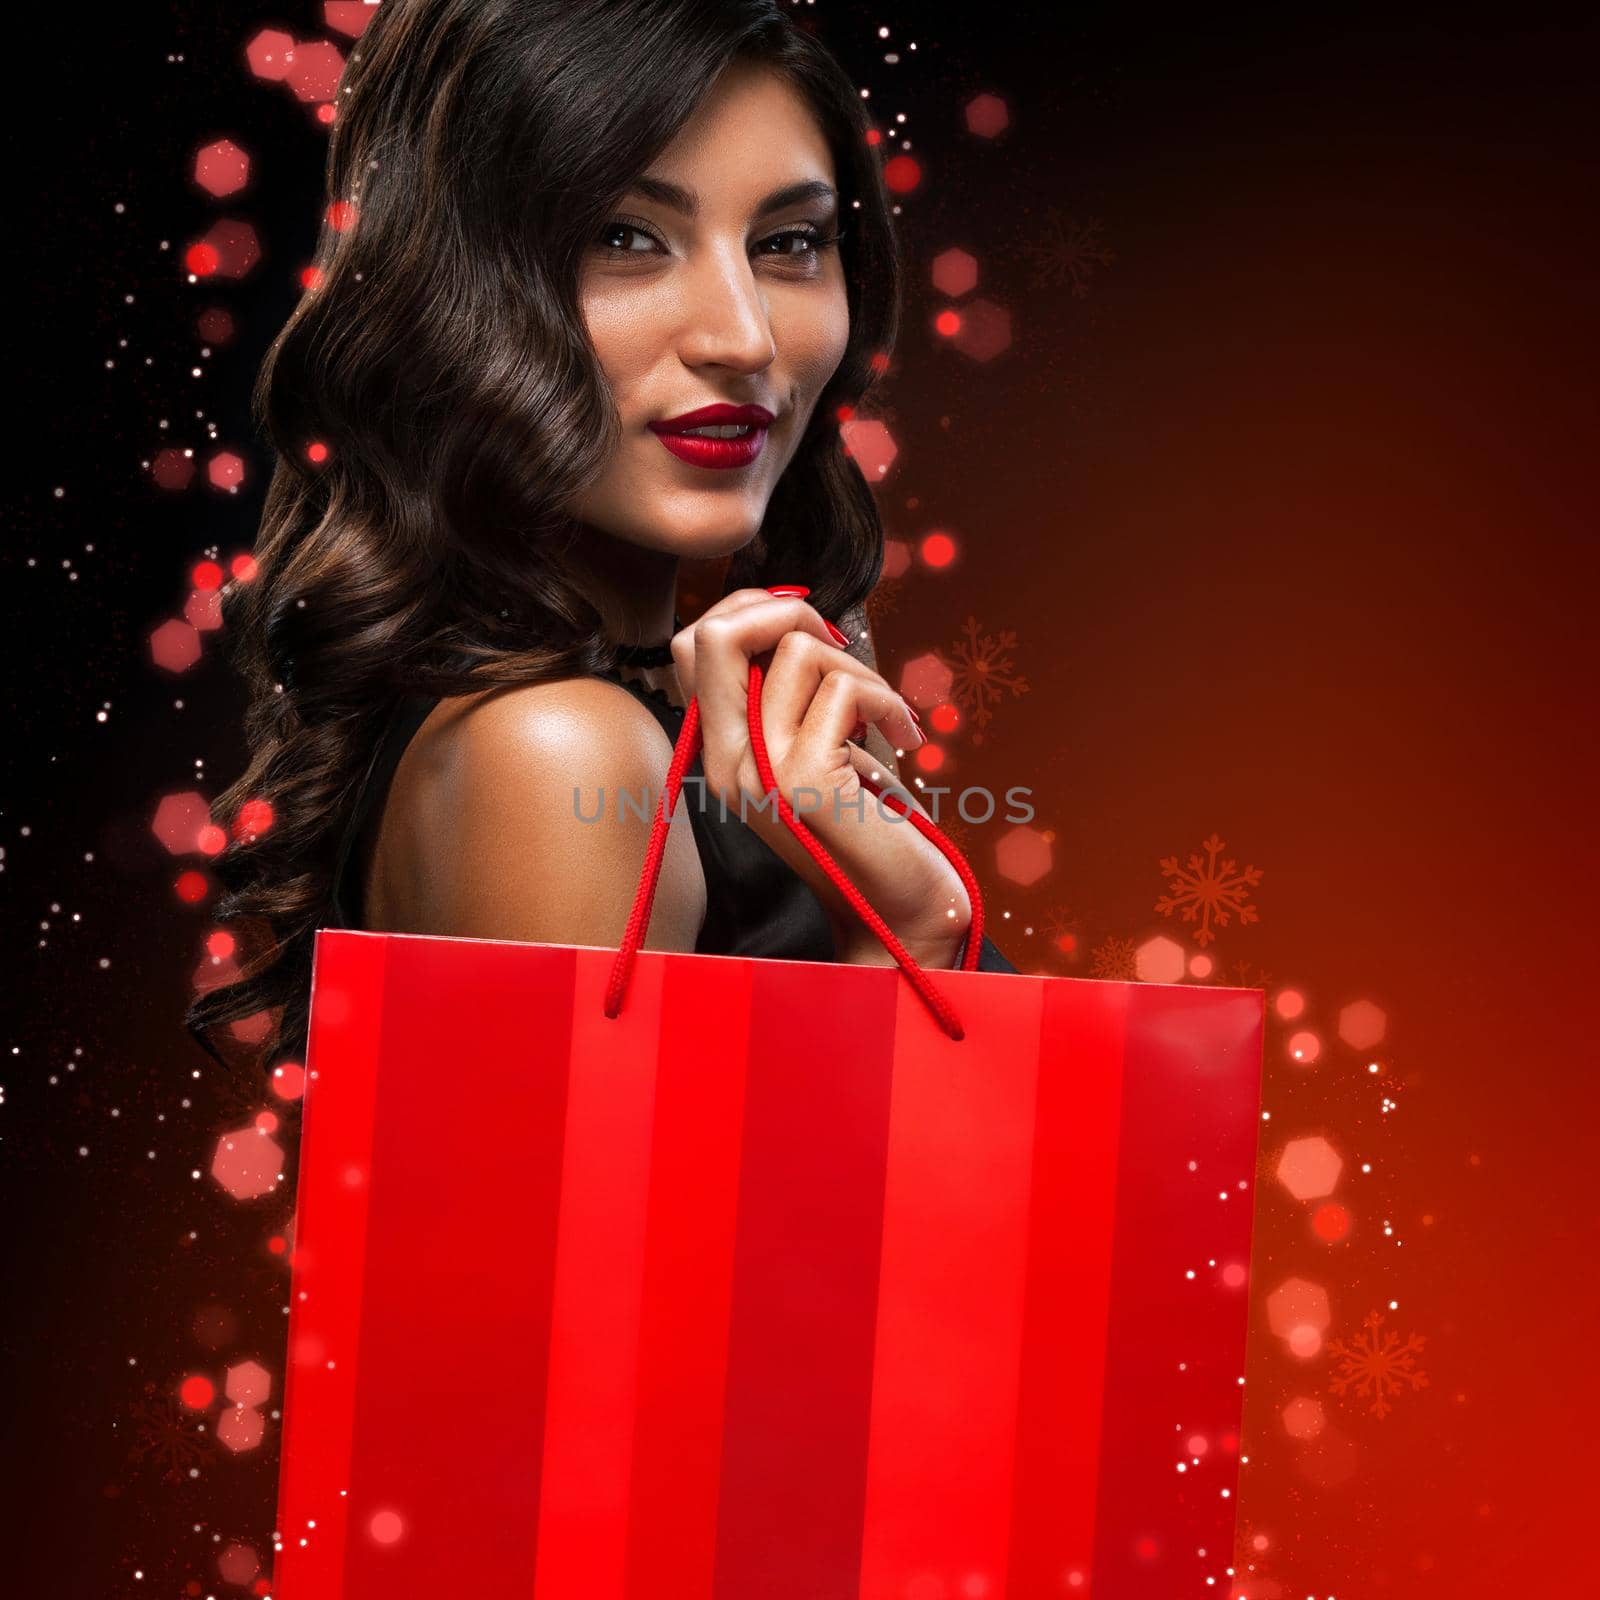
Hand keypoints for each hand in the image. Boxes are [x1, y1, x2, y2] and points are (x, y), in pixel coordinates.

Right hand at [671, 587, 971, 968]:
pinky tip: (905, 737)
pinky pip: (843, 691)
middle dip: (788, 610)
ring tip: (886, 716)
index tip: (809, 629)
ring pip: (796, 652)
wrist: (900, 910)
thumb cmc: (870, 821)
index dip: (749, 609)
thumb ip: (793, 694)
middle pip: (714, 634)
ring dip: (861, 668)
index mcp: (722, 751)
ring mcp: (759, 774)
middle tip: (840, 646)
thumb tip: (797, 616)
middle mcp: (726, 763)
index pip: (692, 644)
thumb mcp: (820, 744)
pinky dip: (887, 701)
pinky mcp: (804, 783)